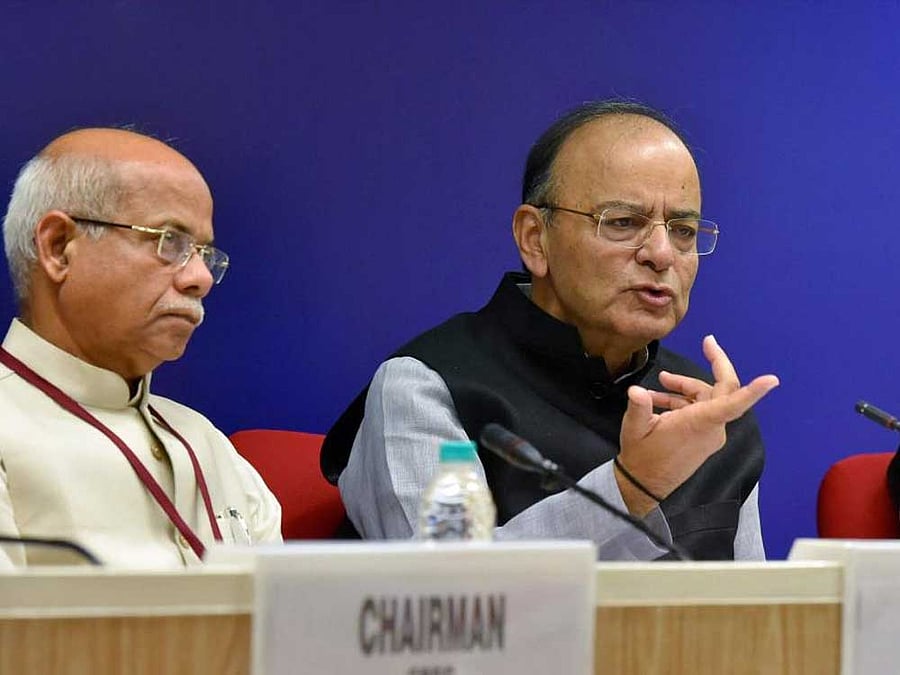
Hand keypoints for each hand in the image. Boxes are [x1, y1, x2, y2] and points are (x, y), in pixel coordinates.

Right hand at [616, 335, 778, 515]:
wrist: (644, 484)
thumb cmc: (642, 458)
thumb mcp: (635, 429)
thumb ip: (639, 407)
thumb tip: (636, 391)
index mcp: (699, 423)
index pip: (733, 404)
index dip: (753, 391)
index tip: (771, 380)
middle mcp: (710, 427)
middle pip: (723, 389)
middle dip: (714, 364)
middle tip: (707, 343)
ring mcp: (709, 433)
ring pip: (707, 398)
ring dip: (685, 387)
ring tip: (661, 381)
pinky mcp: (703, 437)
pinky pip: (701, 410)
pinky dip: (682, 401)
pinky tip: (658, 399)